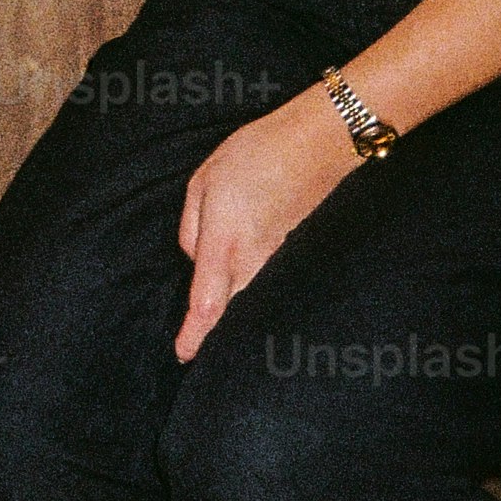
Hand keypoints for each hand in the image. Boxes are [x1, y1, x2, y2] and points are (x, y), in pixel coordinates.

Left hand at [175, 94, 356, 362]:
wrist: (317, 144)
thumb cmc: (255, 155)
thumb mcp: (203, 182)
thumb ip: (191, 228)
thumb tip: (195, 259)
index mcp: (223, 244)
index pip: (206, 306)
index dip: (194, 336)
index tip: (183, 356)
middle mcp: (252, 262)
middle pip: (231, 316)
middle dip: (214, 337)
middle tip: (195, 352)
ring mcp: (278, 263)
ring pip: (250, 304)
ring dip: (235, 319)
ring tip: (219, 332)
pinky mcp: (293, 257)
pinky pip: (268, 287)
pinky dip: (256, 298)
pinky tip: (249, 297)